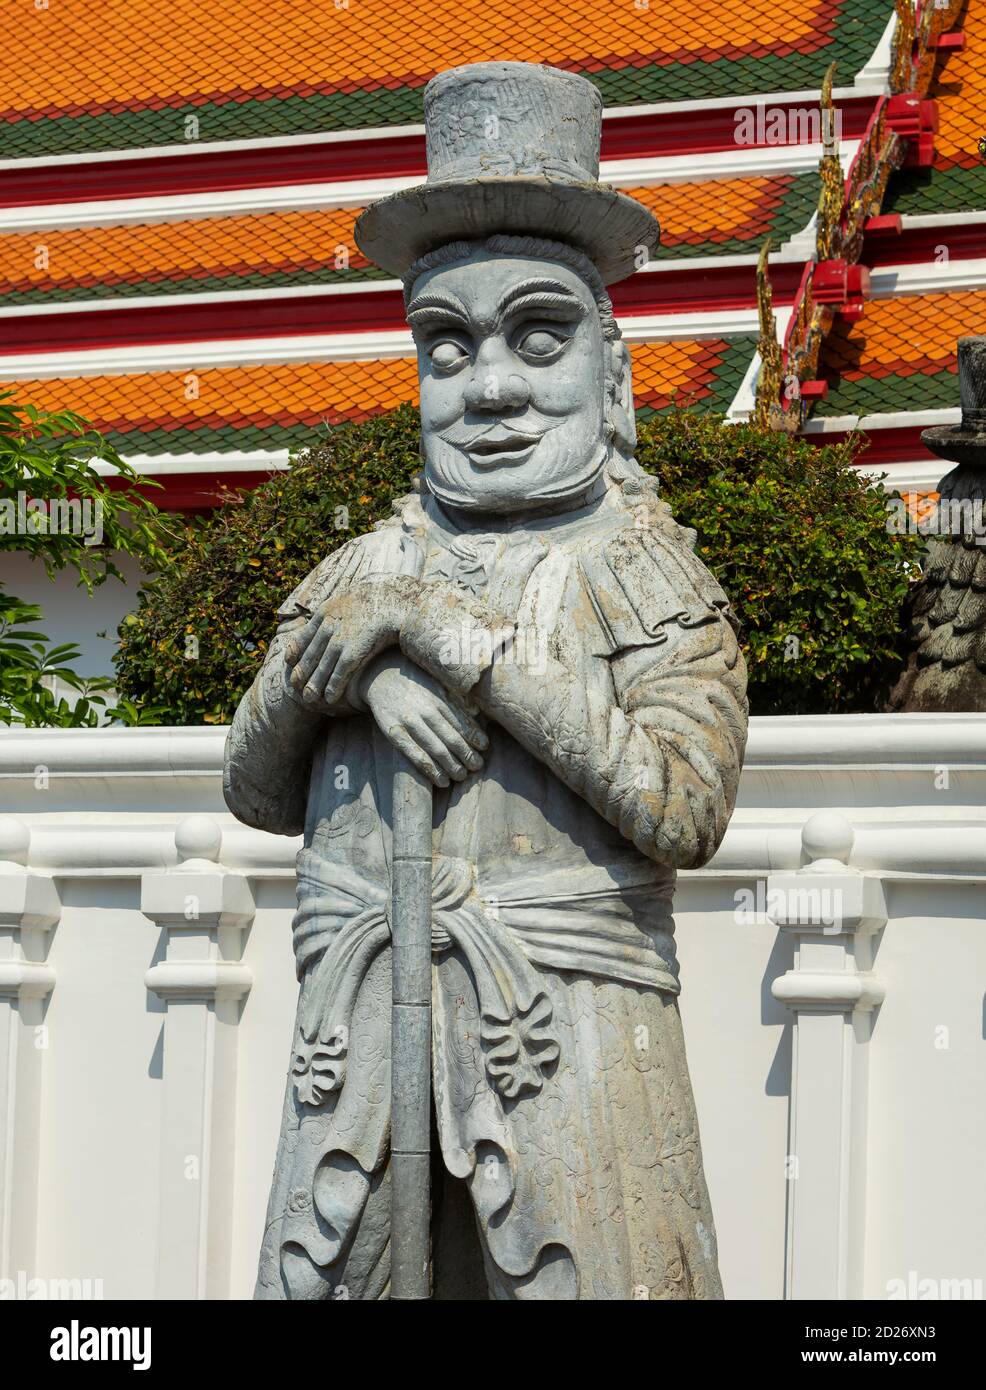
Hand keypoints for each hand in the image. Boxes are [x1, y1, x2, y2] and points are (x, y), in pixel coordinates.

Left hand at [284, 578, 417, 708]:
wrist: (394, 601)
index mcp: (325, 612)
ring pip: (321, 668)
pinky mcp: (353, 652)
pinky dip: (333, 687)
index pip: (303, 636)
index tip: (289, 662)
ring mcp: (339, 640)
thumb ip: (339, 606)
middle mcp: (328, 627)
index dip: (295, 652)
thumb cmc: (377, 598)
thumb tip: (337, 608)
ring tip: (309, 699)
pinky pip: (339, 674)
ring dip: (314, 686)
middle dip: (301, 673)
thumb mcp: (350, 595)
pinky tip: (329, 698)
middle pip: (309, 655)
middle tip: (294, 687)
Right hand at [359, 653, 488, 787]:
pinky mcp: (394, 733)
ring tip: (462, 776)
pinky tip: (442, 780)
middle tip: (477, 767)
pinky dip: (431, 771)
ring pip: (436, 750)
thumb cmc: (415, 682)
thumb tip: (477, 713)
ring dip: (452, 767)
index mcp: (438, 698)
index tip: (485, 747)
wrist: (380, 677)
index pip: (462, 722)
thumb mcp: (437, 683)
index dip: (475, 737)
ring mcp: (409, 723)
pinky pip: (415, 756)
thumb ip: (456, 697)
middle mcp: (425, 711)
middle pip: (451, 739)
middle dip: (467, 756)